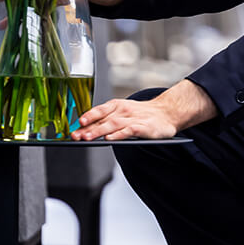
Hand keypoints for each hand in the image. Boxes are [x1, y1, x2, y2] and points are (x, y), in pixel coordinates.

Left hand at [71, 79, 217, 140]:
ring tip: (88, 138)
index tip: (76, 124)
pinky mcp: (143, 127)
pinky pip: (129, 130)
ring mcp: (133, 118)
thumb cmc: (142, 114)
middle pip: (103, 119)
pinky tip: (110, 139)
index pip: (99, 111)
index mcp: (117, 106)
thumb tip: (85, 129)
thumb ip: (106, 120)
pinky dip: (118, 134)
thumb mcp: (123, 112)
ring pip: (113, 124)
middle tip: (76, 135)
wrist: (167, 113)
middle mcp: (124, 110)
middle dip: (88, 128)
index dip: (87, 117)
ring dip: (99, 131)